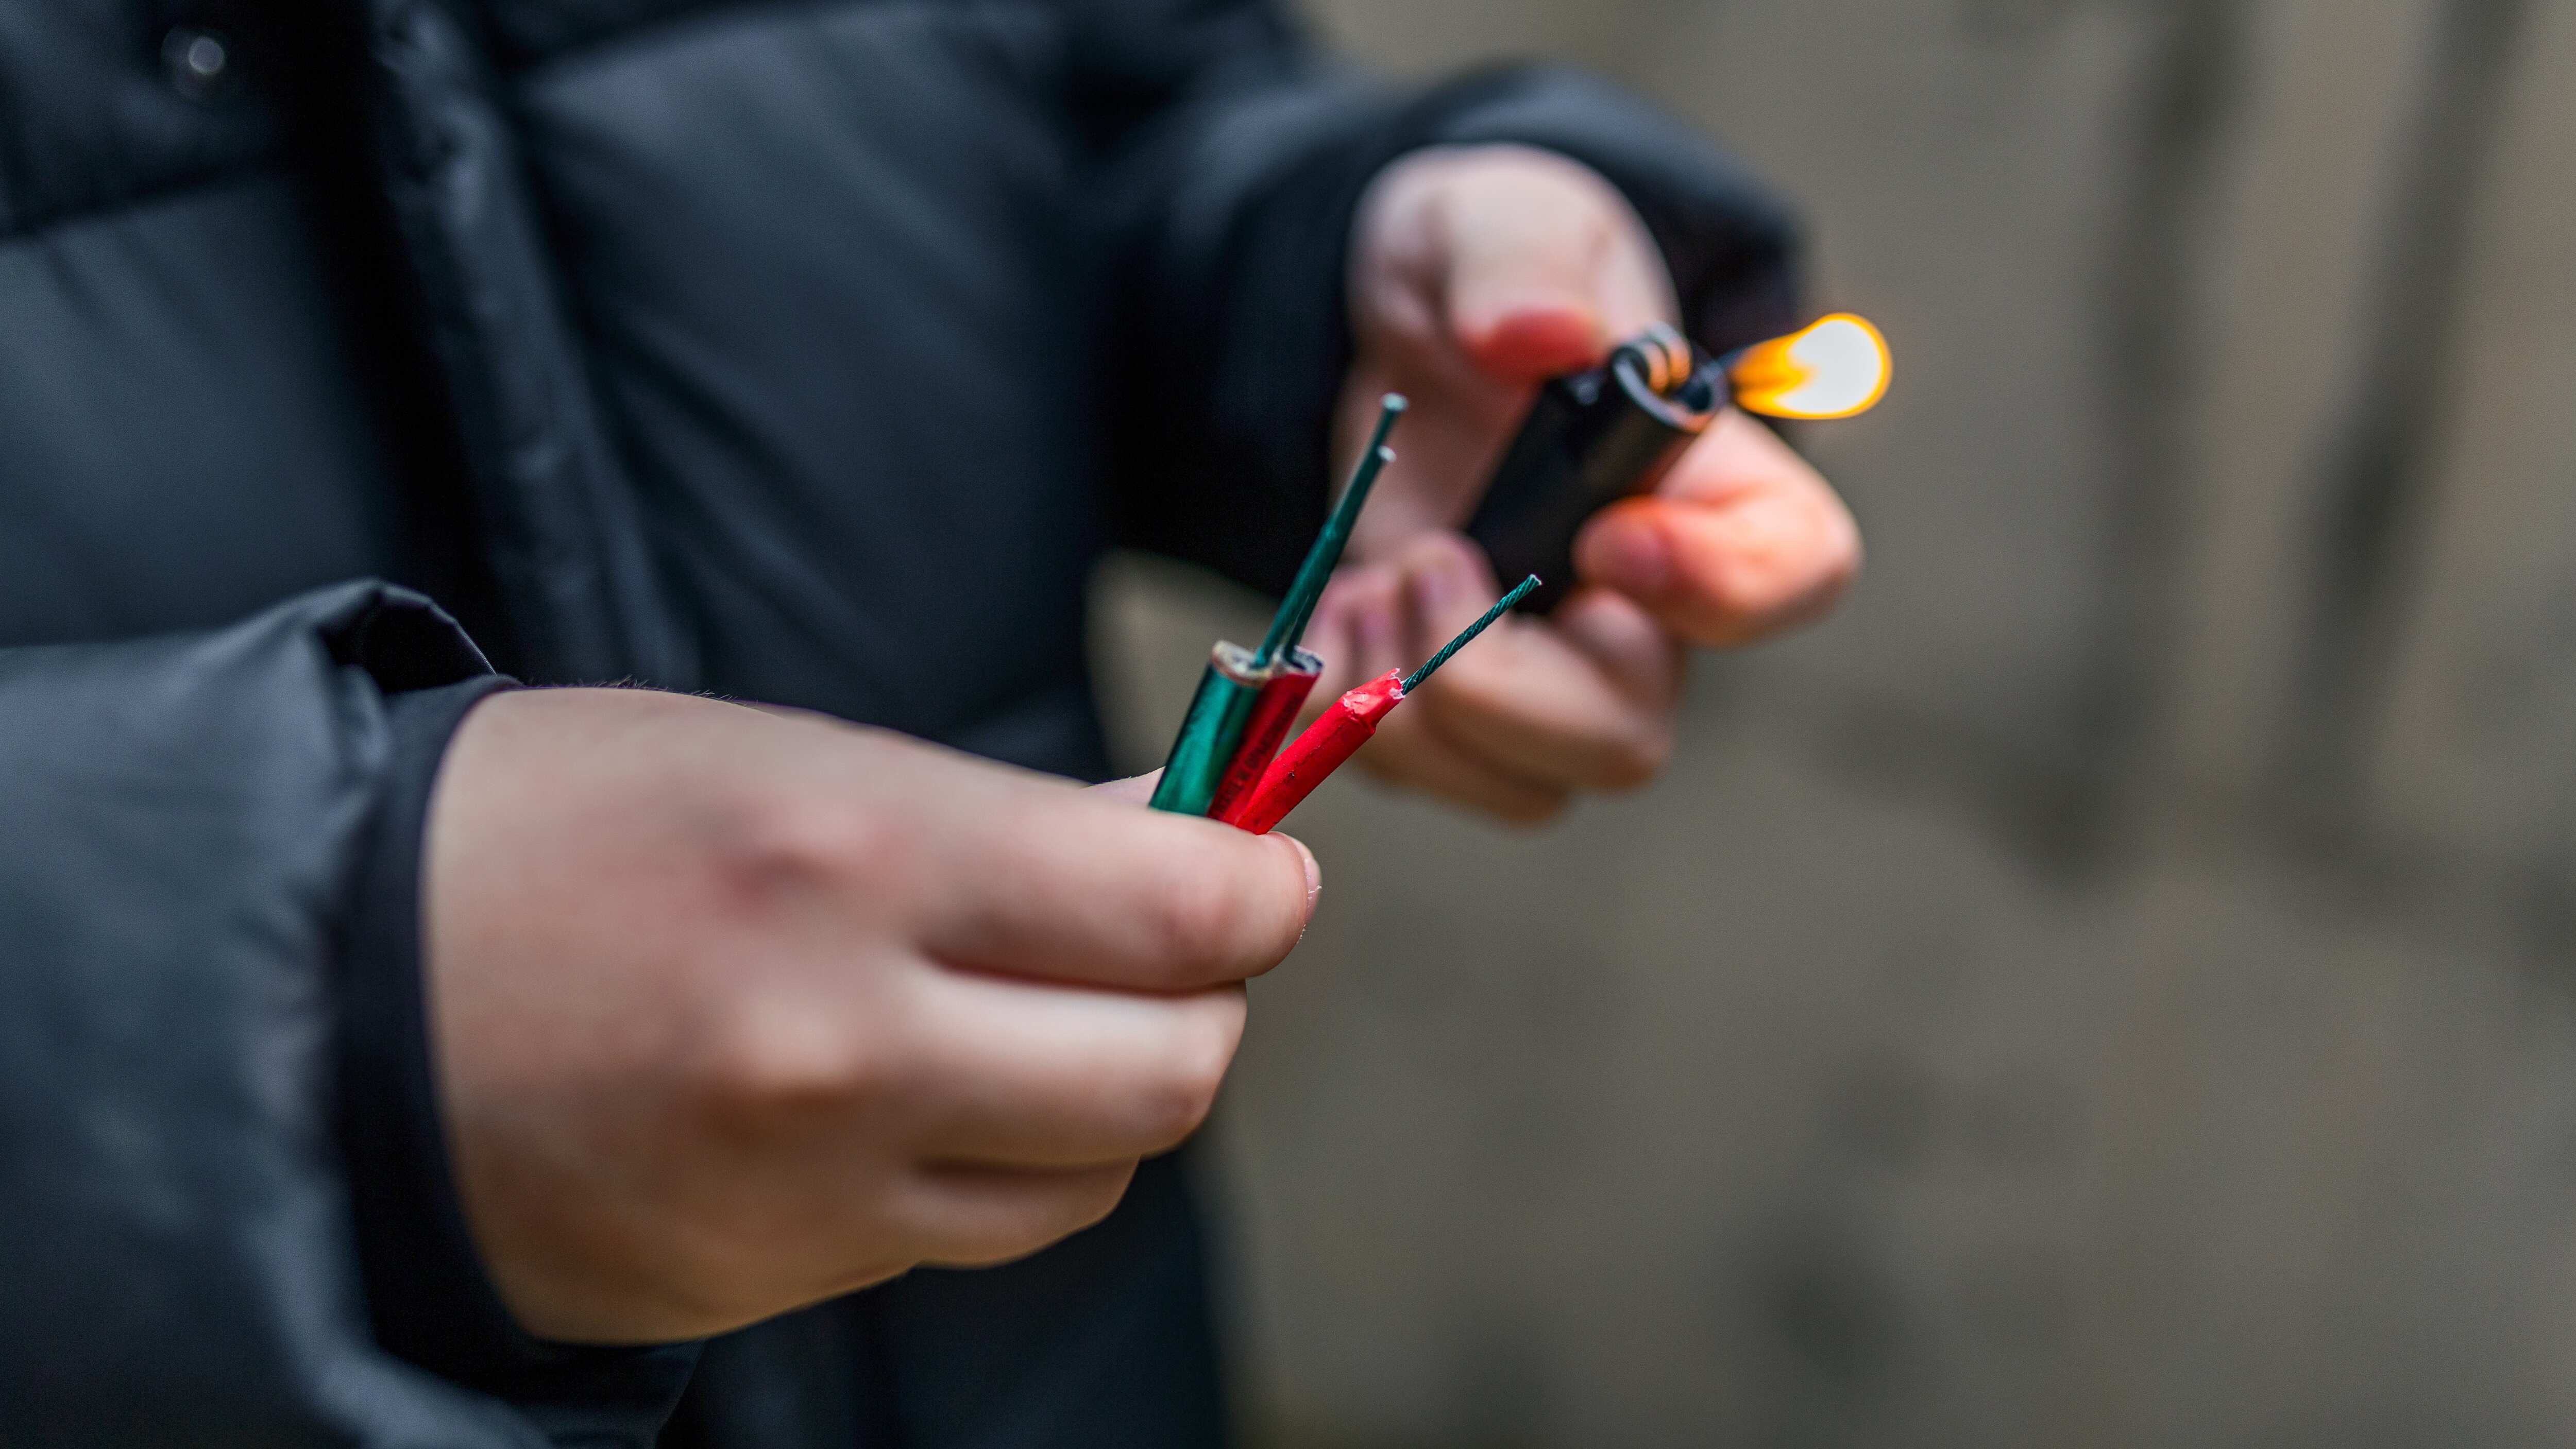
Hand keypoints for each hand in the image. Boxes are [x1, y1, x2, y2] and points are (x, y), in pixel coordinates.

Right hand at [423, 689, 1316, 1342]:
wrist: (322, 999)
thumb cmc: (558, 832)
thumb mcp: (779, 757)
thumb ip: (1001, 819)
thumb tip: (1188, 838)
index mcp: (855, 854)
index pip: (1183, 909)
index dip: (1257, 888)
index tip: (1253, 866)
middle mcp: (850, 1037)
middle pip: (1175, 1068)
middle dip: (1207, 999)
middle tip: (1170, 942)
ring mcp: (812, 1182)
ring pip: (1096, 1173)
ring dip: (1115, 1095)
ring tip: (1041, 1017)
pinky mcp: (774, 1273)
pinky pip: (978, 1232)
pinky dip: (1008, 1169)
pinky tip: (935, 1095)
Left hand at [1315, 144, 1861, 821]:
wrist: (1392, 326)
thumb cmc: (1485, 265)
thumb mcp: (1498, 217)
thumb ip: (1523, 259)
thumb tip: (1535, 334)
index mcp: (1714, 484)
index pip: (1794, 575)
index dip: (1717, 588)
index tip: (1609, 540)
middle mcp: (1649, 606)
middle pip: (1628, 732)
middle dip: (1501, 684)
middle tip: (1430, 559)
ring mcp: (1550, 669)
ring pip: (1525, 782)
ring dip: (1414, 704)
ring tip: (1373, 584)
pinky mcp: (1454, 699)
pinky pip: (1423, 771)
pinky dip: (1352, 713)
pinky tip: (1339, 609)